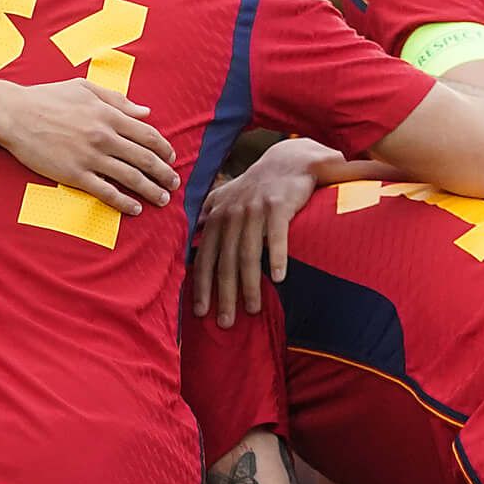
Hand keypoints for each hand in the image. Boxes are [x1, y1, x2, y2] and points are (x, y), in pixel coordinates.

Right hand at [0, 78, 175, 215]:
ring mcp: (90, 157)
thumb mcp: (85, 89)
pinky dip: (123, 202)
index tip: (172, 158)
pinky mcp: (74, 175)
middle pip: (145, 159)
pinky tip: (134, 209)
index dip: (164, 148)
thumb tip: (146, 112)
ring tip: (161, 200)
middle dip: (164, 173)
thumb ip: (117, 100)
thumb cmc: (47, 98)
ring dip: (151, 190)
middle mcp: (104, 136)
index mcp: (109, 115)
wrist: (14, 114)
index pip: (148, 135)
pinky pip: (106, 191)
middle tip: (174, 184)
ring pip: (130, 177)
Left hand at [194, 136, 333, 321]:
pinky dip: (277, 257)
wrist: (289, 160)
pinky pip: (277, 237)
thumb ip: (209, 213)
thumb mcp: (227, 195)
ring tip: (252, 310)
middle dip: (223, 296)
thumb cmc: (257, 184)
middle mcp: (231, 214)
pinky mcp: (278, 206)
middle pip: (225, 263)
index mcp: (216, 216)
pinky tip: (279, 278)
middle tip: (225, 323)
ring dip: (250, 286)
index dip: (201, 287)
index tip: (200, 312)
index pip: (204, 257)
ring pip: (248, 255)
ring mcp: (254, 210)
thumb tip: (193, 231)